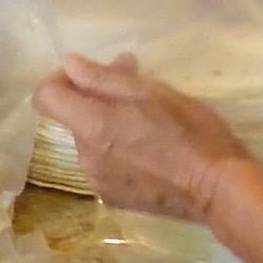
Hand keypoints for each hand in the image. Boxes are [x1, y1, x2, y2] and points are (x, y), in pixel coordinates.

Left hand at [32, 53, 249, 221]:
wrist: (217, 190)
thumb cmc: (189, 132)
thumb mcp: (151, 92)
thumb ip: (103, 78)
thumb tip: (69, 63)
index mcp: (91, 125)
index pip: (45, 97)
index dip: (60, 79)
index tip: (88, 74)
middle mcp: (85, 156)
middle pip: (73, 118)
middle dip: (96, 99)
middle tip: (136, 87)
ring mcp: (97, 182)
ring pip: (90, 141)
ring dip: (109, 125)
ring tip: (149, 120)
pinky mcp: (113, 198)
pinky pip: (104, 164)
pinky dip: (118, 150)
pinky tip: (151, 150)